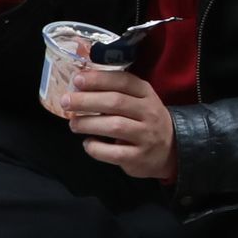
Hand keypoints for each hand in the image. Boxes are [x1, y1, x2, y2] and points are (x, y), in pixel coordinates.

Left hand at [59, 61, 175, 179]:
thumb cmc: (144, 120)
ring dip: (88, 124)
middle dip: (87, 101)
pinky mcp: (139, 157)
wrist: (171, 150)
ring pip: (114, 126)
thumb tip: (79, 86)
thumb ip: (115, 92)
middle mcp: (148, 112)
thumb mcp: (138, 100)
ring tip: (73, 124)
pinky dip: (96, 148)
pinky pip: (113, 152)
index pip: (123, 81)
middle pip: (115, 102)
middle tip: (66, 101)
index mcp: (146, 94)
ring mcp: (145, 136)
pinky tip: (88, 143)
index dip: (98, 79)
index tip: (77, 80)